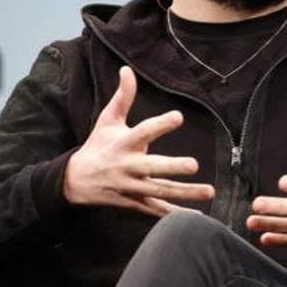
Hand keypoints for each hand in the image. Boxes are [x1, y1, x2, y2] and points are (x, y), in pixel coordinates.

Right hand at [63, 66, 214, 216]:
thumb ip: (122, 97)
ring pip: (160, 191)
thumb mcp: (107, 120)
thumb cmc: (98, 146)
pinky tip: (198, 216)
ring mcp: (132, 188)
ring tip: (210, 191)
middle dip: (172, 167)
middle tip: (194, 165)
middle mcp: (128, 167)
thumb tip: (127, 69)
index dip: (160, 125)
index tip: (178, 116)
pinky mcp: (135, 203)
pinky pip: (157, 210)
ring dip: (185, 193)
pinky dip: (175, 215)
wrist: (75, 182)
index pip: (143, 132)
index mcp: (122, 144)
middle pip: (152, 168)